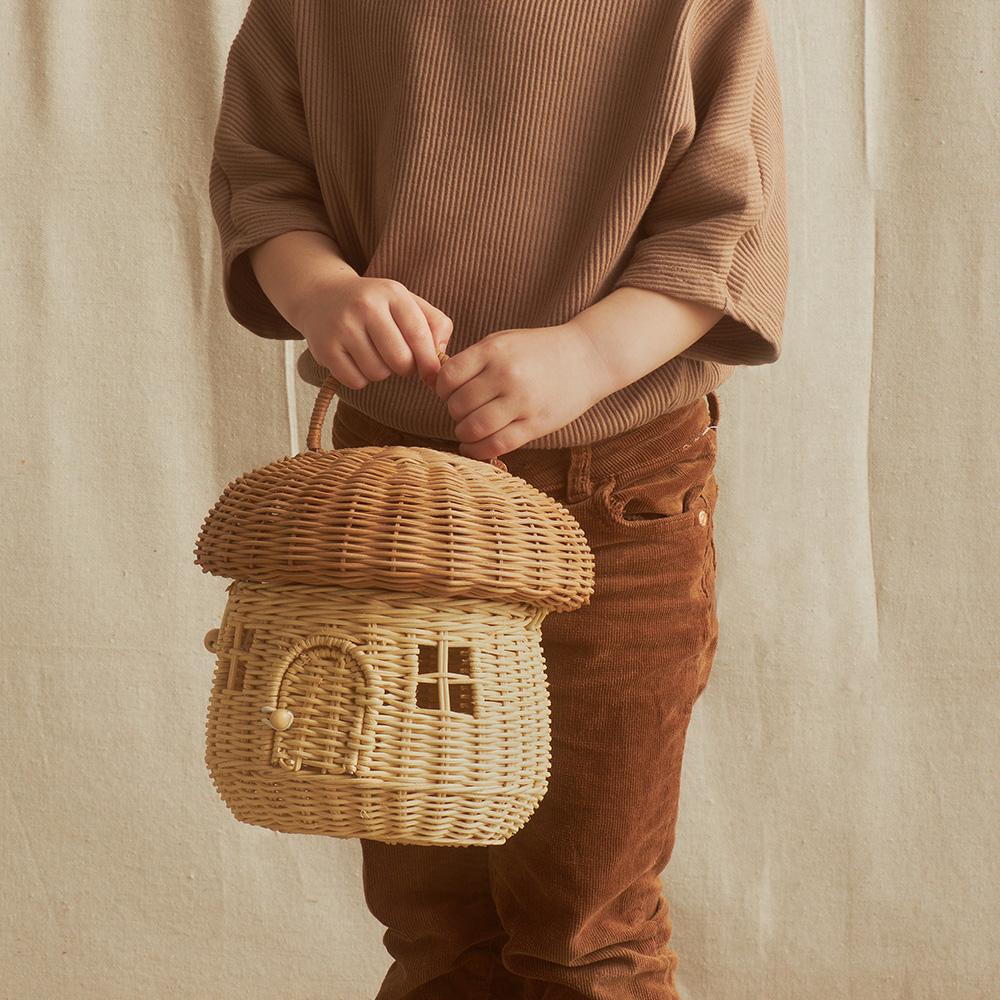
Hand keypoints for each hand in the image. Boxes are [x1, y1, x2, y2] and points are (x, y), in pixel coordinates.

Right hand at [292, 271, 453, 389]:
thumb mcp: (406, 302)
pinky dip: (360, 378)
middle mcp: (365, 305)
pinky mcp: (325, 348)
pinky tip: (355, 360)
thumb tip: (439, 356)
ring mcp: (342, 326)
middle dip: (405, 367)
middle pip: (400, 360)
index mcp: (391, 292)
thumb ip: (435, 324)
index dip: (430, 361)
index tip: (432, 374)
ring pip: (378, 373)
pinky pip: (356, 381)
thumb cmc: (375, 305)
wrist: (321, 295)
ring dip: (381, 372)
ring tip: (373, 354)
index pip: (419, 334)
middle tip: (397, 358)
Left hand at [432, 323, 612, 458]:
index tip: (450, 392)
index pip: (447, 378)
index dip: (442, 389)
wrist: (587, 357)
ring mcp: (522, 402)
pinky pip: (496, 445)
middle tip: (464, 411)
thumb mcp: (503, 342)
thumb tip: (434, 384)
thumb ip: (472, 360)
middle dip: (455, 412)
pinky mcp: (535, 424)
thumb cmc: (539, 350)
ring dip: (463, 433)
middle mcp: (506, 376)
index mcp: (494, 351)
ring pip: (473, 428)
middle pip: (458, 405)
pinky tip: (475, 446)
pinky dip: (477, 450)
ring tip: (469, 429)